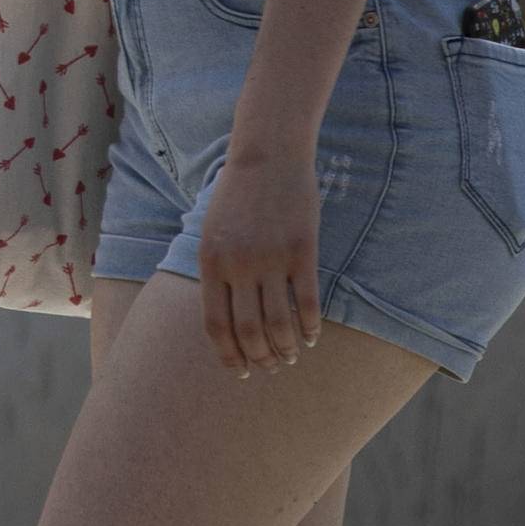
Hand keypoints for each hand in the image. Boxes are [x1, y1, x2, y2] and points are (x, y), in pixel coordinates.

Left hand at [195, 146, 322, 375]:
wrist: (267, 155)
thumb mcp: (212, 231)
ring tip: (292, 356)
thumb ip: (217, 271)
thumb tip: (224, 318)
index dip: (228, 354)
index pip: (215, 324)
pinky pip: (308, 303)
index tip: (240, 370)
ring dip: (287, 348)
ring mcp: (271, 258)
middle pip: (248, 331)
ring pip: (280, 324)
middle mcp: (238, 264)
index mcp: (211, 261)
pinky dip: (311, 327)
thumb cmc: (238, 195)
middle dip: (260, 358)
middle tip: (270, 367)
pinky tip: (313, 337)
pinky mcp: (302, 251)